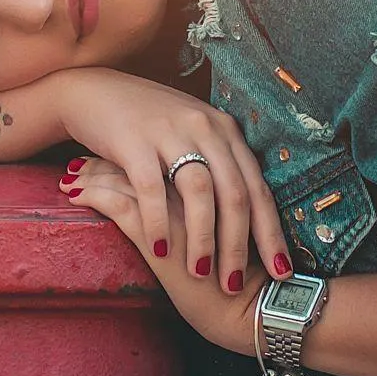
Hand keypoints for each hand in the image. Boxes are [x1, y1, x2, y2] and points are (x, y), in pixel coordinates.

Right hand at [52, 67, 291, 294]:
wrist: (94, 92)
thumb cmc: (146, 122)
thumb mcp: (192, 133)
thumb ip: (218, 163)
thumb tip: (246, 217)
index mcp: (224, 130)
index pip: (257, 187)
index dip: (271, 232)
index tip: (282, 271)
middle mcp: (203, 127)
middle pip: (234, 193)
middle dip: (238, 244)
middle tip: (235, 283)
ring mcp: (169, 131)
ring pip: (198, 191)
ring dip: (202, 237)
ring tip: (200, 272)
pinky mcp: (133, 140)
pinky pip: (152, 188)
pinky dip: (159, 222)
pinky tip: (160, 249)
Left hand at [60, 155, 267, 349]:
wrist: (255, 310)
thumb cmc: (247, 281)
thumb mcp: (229, 236)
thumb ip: (209, 215)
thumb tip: (181, 209)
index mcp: (213, 182)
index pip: (162, 156)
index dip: (133, 156)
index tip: (110, 154)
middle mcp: (195, 186)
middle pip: (142, 160)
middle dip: (108, 159)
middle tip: (81, 161)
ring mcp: (176, 208)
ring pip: (126, 177)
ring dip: (95, 174)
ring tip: (71, 176)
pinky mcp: (161, 234)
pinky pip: (118, 203)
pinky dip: (93, 195)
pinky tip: (74, 194)